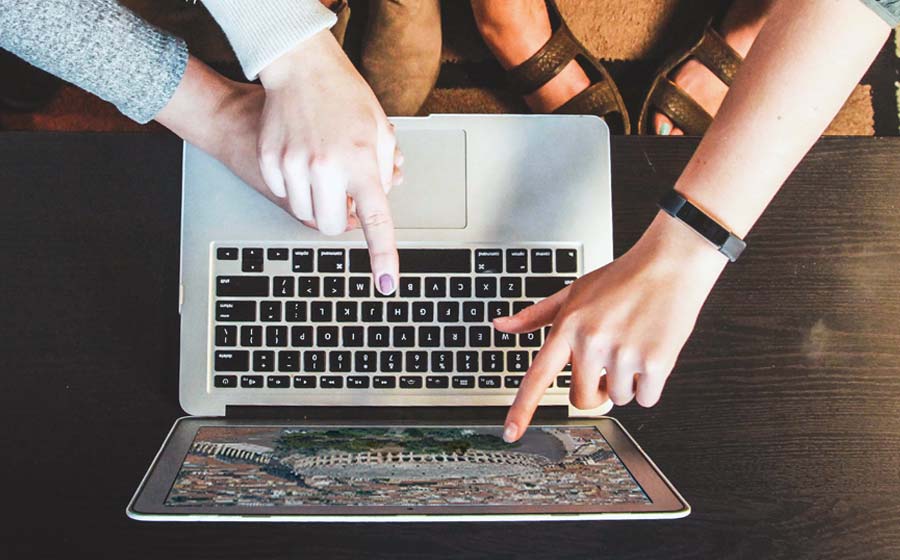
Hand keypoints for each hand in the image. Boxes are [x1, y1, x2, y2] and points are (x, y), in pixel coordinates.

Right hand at [154, 55, 400, 293]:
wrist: (300, 67)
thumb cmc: (345, 96)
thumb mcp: (380, 131)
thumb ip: (384, 172)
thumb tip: (379, 201)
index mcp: (361, 162)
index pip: (376, 219)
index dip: (383, 256)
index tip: (385, 284)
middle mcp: (326, 167)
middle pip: (331, 226)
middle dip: (340, 218)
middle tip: (345, 194)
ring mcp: (293, 164)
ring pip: (305, 214)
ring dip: (317, 202)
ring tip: (324, 169)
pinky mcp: (270, 161)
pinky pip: (284, 194)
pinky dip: (295, 186)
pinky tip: (302, 158)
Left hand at [496, 212, 728, 441]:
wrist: (670, 264)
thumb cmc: (622, 278)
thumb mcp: (573, 291)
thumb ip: (536, 315)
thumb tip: (501, 325)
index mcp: (568, 327)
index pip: (538, 376)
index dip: (522, 408)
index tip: (511, 433)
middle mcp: (592, 342)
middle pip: (582, 399)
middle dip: (596, 390)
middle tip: (608, 364)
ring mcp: (623, 354)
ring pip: (618, 399)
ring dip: (627, 383)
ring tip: (633, 346)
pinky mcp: (655, 362)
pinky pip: (646, 399)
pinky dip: (650, 385)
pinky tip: (651, 353)